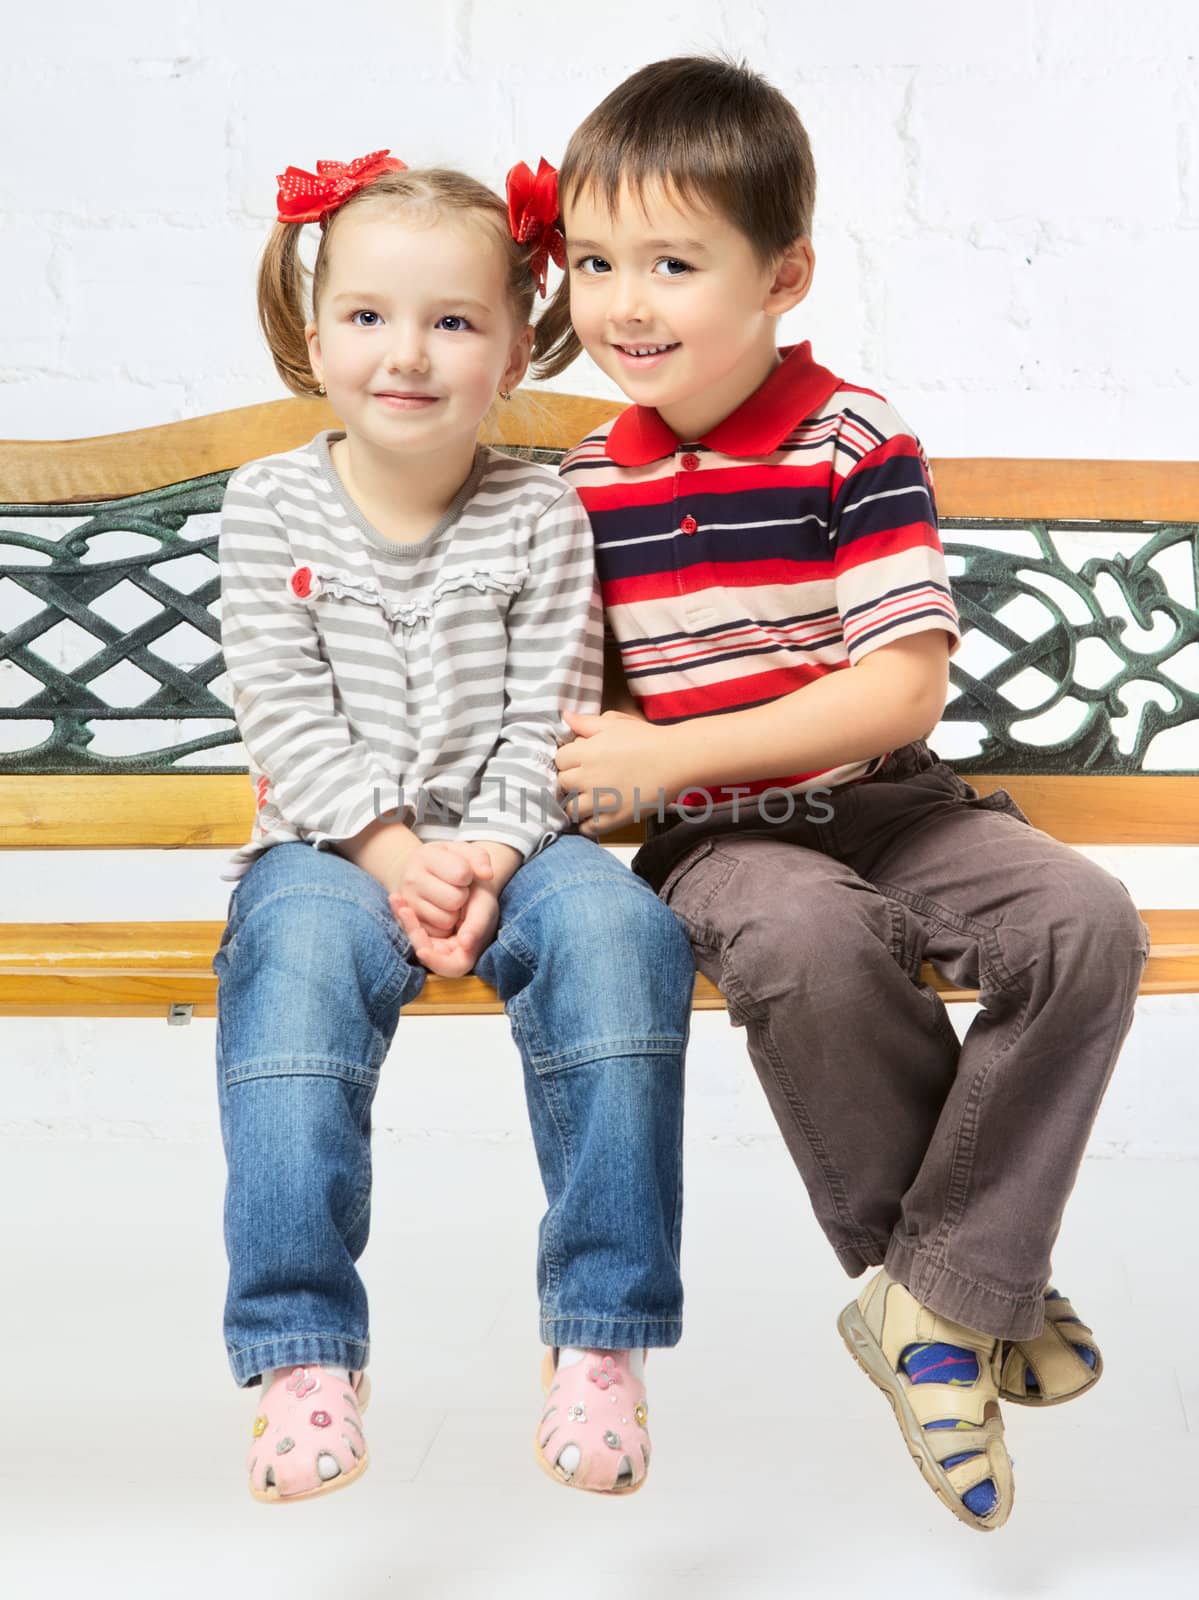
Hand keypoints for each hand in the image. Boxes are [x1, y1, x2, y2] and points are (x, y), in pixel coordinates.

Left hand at [391, 880, 499, 976]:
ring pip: (414, 938)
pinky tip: (396, 898)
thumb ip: (477, 926)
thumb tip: (465, 943)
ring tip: (396, 898)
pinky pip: (410, 925)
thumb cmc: (482, 896)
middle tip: (405, 910)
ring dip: (404, 921)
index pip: (452, 967)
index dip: (436, 962)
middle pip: (426, 952)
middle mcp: (448, 949)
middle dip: (413, 933)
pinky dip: (402, 912)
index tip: (422, 951)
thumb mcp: (484, 906)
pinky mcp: (423, 927)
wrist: (472, 881)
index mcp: (468, 952)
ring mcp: (434, 938)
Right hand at [394, 841, 492, 936]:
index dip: (468, 876)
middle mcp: (411, 879)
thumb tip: (488, 875)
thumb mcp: (463, 852)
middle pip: (455, 899)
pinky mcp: (408, 923)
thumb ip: (480, 858)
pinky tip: (441, 912)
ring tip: (447, 900)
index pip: (461, 873)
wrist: (420, 875)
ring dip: (455, 913)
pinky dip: (445, 926)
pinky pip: (438, 933)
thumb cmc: (448, 863)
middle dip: (462, 896)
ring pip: (447, 920)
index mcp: (425, 856)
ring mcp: (408, 902)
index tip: (462, 873)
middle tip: (456, 889)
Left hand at [554, 710, 679, 833]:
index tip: (580, 760)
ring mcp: (602, 800)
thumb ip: (586, 722)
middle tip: (587, 778)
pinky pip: (588, 828)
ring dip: (577, 803)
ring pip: (571, 808)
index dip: (569, 759)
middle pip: (563, 783)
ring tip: (590, 798)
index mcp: (587, 752)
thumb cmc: (647, 738)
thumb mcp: (614, 723)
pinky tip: (596, 814)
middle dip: (572, 780)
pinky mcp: (615, 818)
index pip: (559, 759)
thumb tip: (565, 717)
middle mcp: (590, 777)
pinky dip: (588, 824)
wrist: (677, 759)